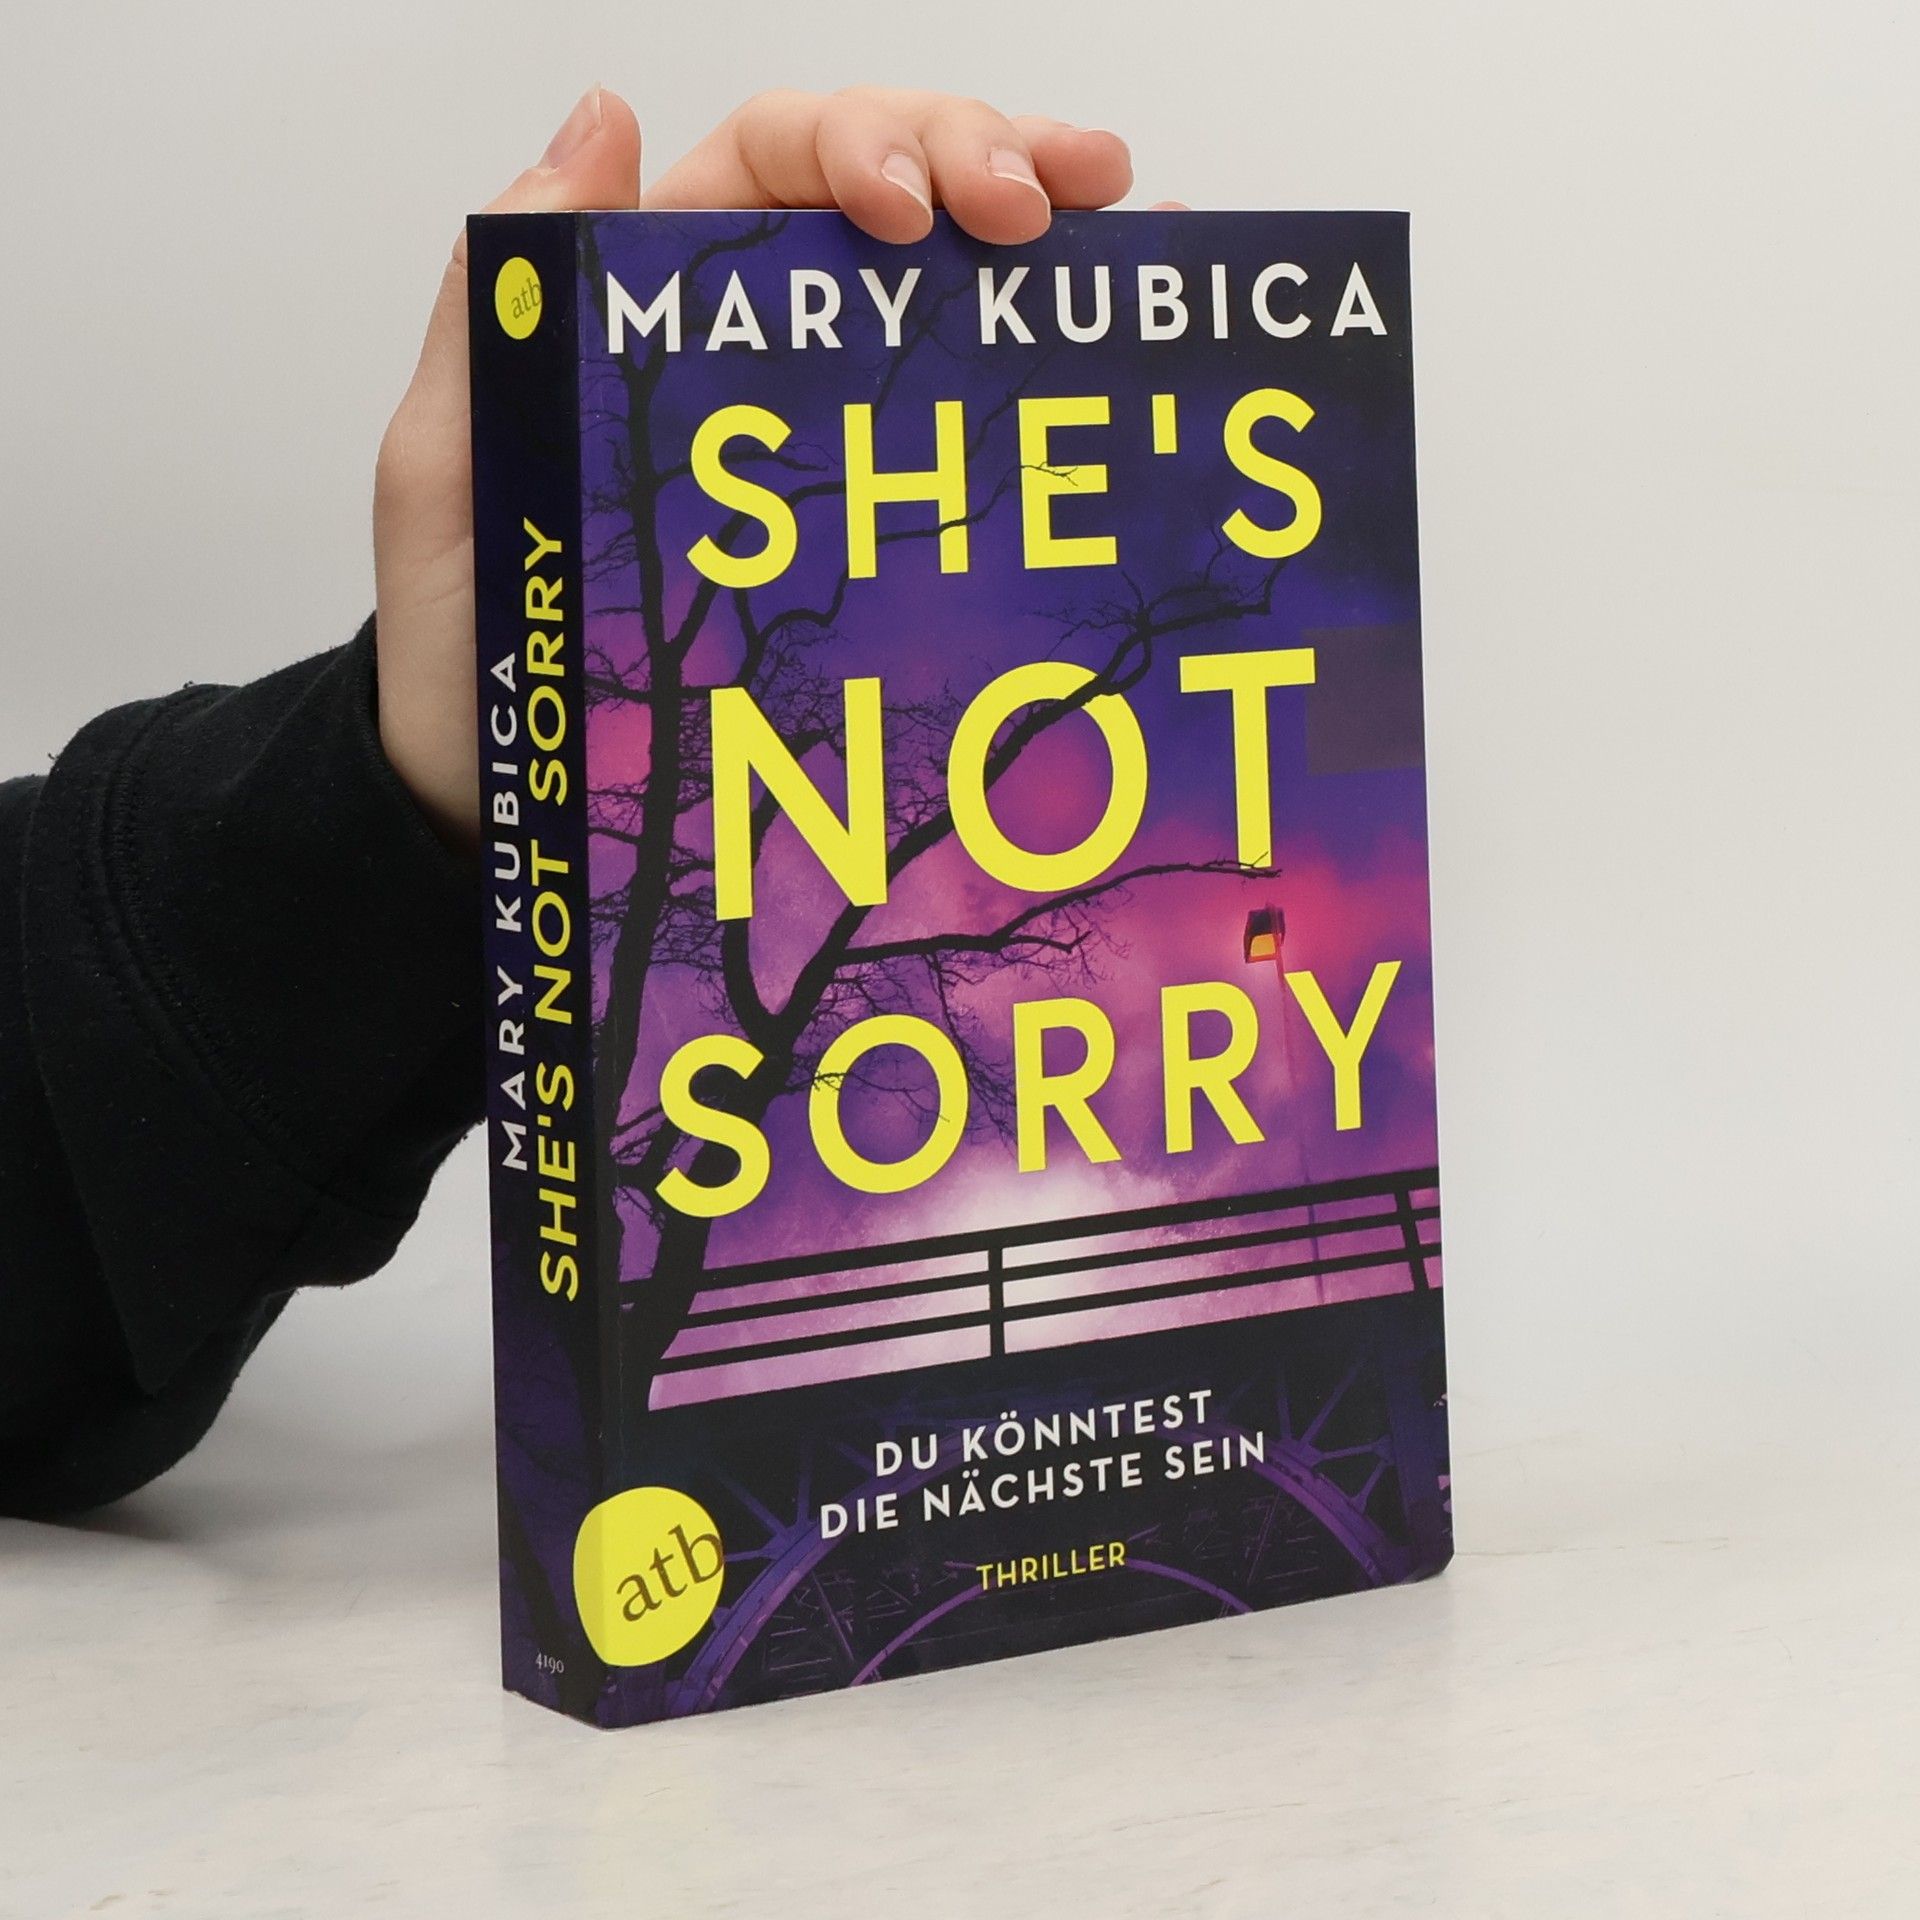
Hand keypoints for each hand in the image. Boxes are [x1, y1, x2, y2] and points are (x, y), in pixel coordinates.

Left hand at [373, 86, 1136, 842]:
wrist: (517, 796)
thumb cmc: (476, 643)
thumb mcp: (450, 468)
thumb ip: (494, 301)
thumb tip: (604, 120)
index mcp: (652, 301)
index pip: (775, 160)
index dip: (862, 145)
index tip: (913, 216)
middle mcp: (754, 341)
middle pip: (886, 187)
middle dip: (981, 157)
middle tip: (1050, 208)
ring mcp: (830, 425)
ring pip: (948, 274)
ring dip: (1044, 219)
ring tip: (1125, 221)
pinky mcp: (880, 516)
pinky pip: (974, 405)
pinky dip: (1055, 344)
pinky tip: (1126, 313)